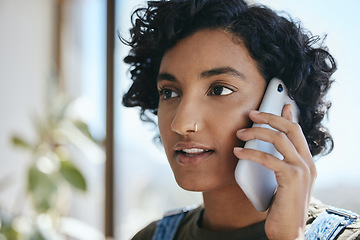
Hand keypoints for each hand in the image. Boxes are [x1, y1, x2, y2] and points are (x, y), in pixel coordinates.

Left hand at [233, 104, 315, 239]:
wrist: (289, 231)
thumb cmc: (281, 206)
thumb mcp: (282, 181)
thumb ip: (279, 163)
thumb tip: (265, 148)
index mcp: (306, 161)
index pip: (297, 131)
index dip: (286, 116)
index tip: (279, 104)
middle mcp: (307, 163)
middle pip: (290, 129)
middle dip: (269, 117)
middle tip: (251, 114)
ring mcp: (301, 170)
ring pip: (279, 139)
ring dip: (256, 133)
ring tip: (239, 134)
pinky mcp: (291, 179)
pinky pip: (269, 159)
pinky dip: (251, 153)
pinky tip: (238, 152)